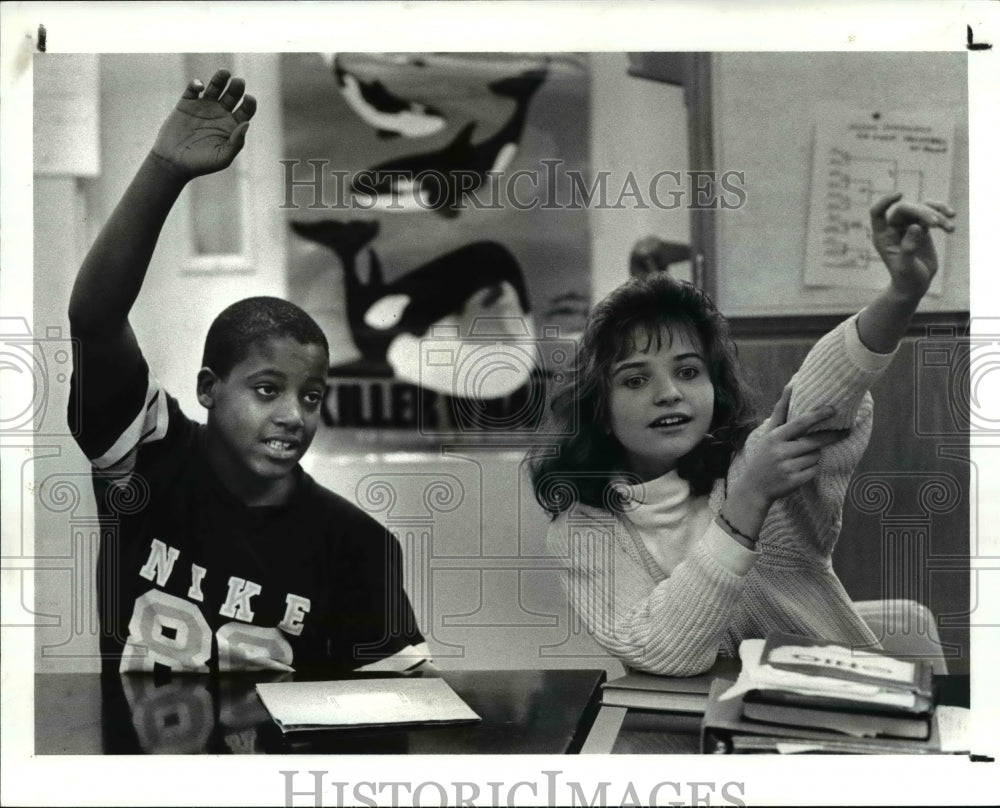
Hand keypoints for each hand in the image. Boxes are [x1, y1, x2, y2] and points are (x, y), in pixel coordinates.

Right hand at [151, 69, 256, 178]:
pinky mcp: (187, 103)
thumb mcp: (222, 157)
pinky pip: (193, 89)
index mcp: (232, 125)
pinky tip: (200, 86)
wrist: (173, 162)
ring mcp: (204, 106)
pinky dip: (196, 84)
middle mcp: (220, 113)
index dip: (249, 103)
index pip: (246, 110)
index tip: (249, 98)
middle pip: (232, 95)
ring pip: (215, 87)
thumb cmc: (201, 163)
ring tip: (225, 73)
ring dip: (220, 79)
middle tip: (239, 82)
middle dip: (236, 87)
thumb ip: (236, 142)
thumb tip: (247, 124)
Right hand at [737, 386, 847, 506]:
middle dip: (831, 436)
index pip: (800, 423)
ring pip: (815, 456)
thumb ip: (781, 412)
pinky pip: (814, 470)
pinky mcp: (794, 481)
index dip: (818, 415)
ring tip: (800, 459)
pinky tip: (799, 471)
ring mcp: (787, 467)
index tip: (833, 409)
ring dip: (814, 455)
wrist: (753, 488)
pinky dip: (811, 469)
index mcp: (774, 437)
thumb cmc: (764, 456)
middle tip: (847, 431)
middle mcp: (780, 451)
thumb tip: (790, 385)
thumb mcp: (768, 434)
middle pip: (814, 442)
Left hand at [869, 192, 954, 298]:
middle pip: (905, 209)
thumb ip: (908, 247)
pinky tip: (952, 218)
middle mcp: (893, 228)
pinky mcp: (921, 228)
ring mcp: (907, 227)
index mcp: (882, 236)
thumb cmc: (906, 279)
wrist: (915, 285)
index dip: (885, 202)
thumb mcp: (906, 266)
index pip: (877, 213)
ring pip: (921, 209)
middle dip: (922, 212)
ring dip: (937, 214)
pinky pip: (931, 214)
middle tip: (938, 223)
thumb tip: (916, 226)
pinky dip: (941, 214)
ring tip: (949, 228)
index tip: (900, 195)